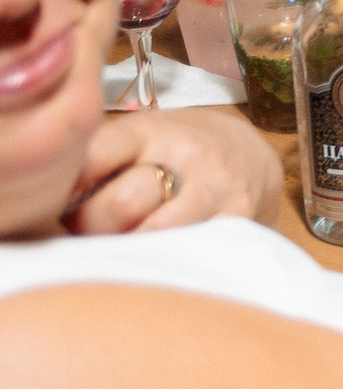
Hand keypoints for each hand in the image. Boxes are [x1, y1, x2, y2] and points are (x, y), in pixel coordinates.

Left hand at [70, 107, 283, 232]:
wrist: (247, 154)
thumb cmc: (172, 153)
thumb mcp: (138, 140)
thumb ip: (98, 163)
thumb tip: (50, 203)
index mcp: (146, 132)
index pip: (94, 155)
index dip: (69, 188)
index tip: (68, 200)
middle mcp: (184, 151)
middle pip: (120, 204)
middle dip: (98, 229)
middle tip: (97, 231)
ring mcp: (215, 184)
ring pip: (158, 231)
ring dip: (135, 246)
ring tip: (131, 241)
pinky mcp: (240, 213)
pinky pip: (193, 247)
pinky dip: (172, 256)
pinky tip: (167, 248)